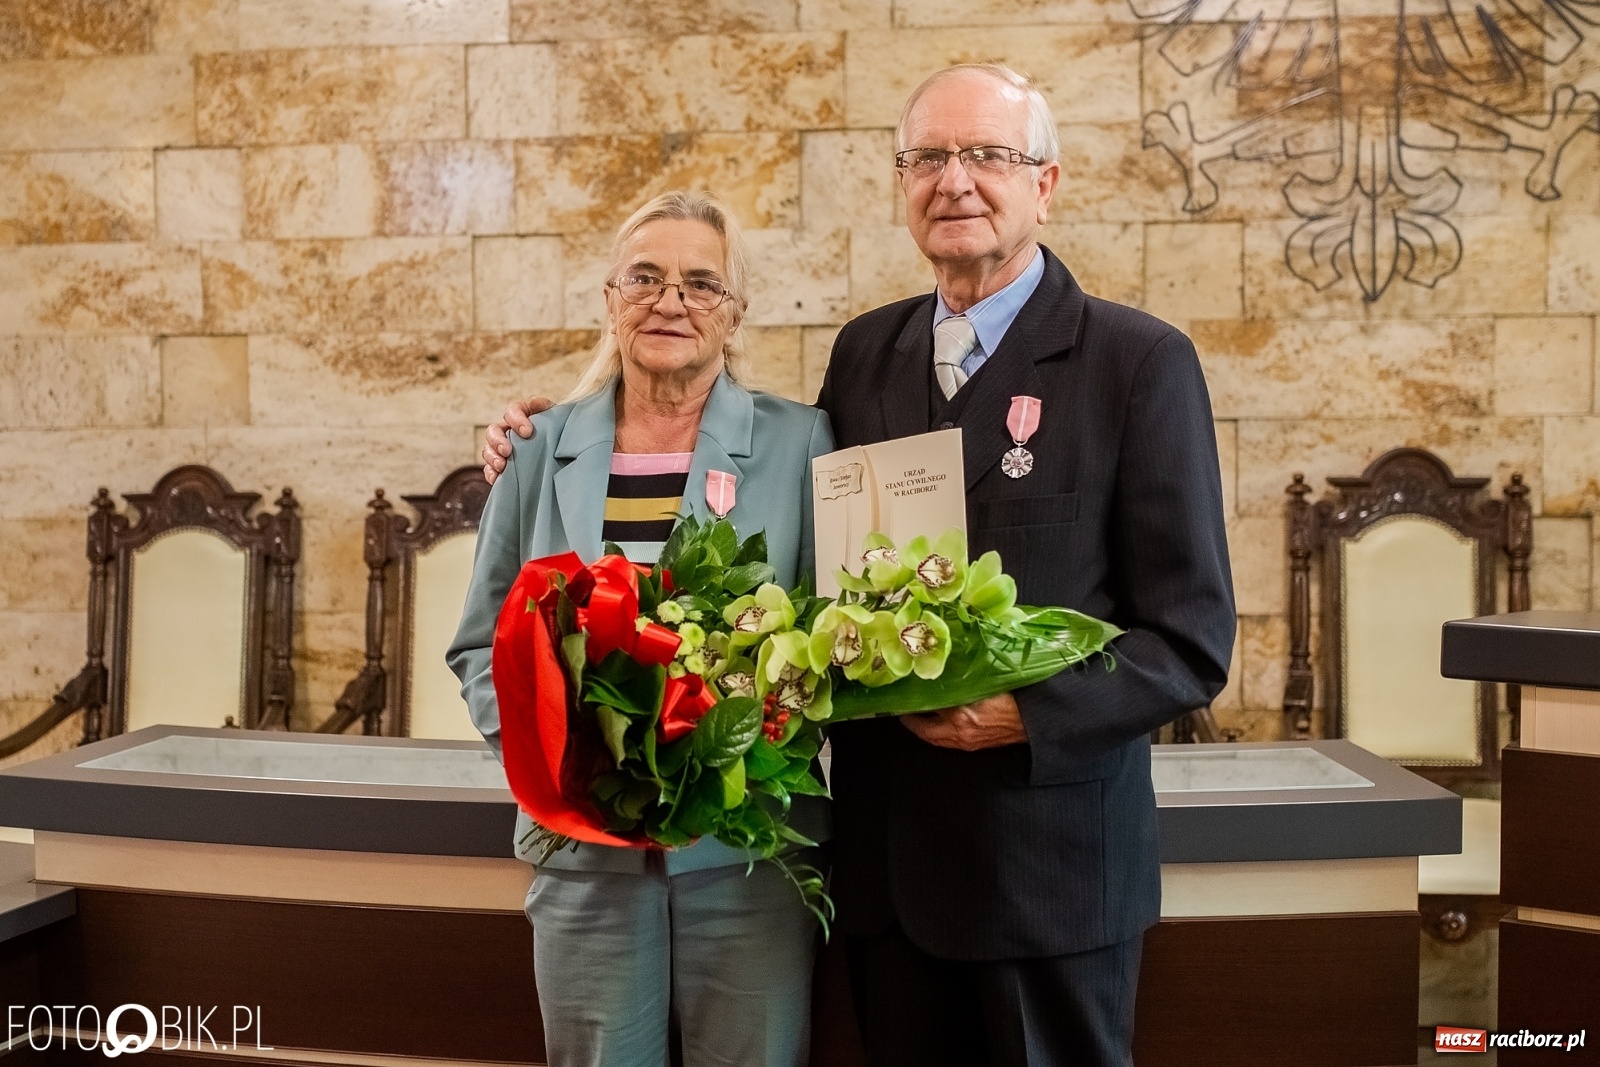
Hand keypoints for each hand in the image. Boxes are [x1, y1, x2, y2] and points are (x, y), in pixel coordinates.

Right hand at [482, 396, 552, 483]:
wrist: (563, 451)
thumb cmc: (558, 430)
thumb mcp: (555, 416)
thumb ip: (545, 408)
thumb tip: (535, 401)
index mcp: (520, 415)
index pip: (511, 412)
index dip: (516, 420)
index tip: (527, 432)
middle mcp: (507, 430)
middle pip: (493, 430)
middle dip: (497, 440)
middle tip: (507, 451)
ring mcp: (502, 448)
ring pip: (488, 449)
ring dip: (492, 457)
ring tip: (501, 466)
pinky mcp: (502, 465)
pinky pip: (490, 468)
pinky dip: (491, 473)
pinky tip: (496, 478)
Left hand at [900, 692, 1027, 750]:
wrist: (1033, 720)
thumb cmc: (1012, 699)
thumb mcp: (983, 684)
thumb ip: (961, 681)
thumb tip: (944, 672)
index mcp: (960, 716)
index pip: (928, 709)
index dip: (913, 704)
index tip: (902, 696)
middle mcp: (959, 731)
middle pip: (925, 731)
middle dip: (912, 722)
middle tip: (903, 710)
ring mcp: (966, 742)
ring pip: (936, 738)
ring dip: (924, 729)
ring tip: (916, 717)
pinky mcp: (973, 746)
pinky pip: (948, 742)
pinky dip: (938, 733)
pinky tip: (938, 724)